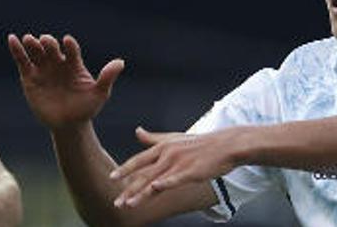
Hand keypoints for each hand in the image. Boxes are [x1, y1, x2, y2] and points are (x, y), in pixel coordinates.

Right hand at [7, 34, 123, 129]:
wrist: (68, 125)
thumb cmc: (86, 108)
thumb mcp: (100, 94)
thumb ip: (107, 78)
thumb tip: (120, 62)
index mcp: (74, 64)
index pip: (71, 50)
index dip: (69, 46)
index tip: (68, 42)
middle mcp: (57, 63)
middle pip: (51, 48)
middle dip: (48, 43)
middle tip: (46, 42)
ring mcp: (43, 69)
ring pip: (36, 51)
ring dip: (32, 44)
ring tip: (29, 39)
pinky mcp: (29, 77)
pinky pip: (22, 61)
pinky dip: (16, 50)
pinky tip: (12, 39)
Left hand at [109, 127, 237, 208]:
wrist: (225, 145)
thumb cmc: (199, 143)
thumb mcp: (173, 138)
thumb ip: (153, 138)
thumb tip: (137, 131)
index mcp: (162, 147)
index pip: (139, 160)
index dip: (125, 169)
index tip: (111, 177)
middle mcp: (167, 154)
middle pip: (144, 174)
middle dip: (128, 189)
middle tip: (116, 202)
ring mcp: (179, 163)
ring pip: (156, 180)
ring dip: (141, 193)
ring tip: (129, 204)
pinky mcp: (192, 171)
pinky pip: (175, 179)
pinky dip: (165, 183)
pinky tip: (155, 189)